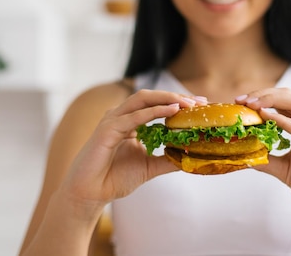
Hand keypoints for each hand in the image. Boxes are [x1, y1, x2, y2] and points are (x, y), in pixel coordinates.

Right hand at [59, 90, 204, 213]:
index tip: (200, 104)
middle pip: (151, 96)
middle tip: (199, 101)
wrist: (90, 194)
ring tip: (188, 103)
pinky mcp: (107, 130)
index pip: (156, 104)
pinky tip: (172, 111)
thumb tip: (191, 157)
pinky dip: (154, 111)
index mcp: (130, 121)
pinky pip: (134, 116)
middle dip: (176, 96)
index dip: (178, 102)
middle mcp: (121, 116)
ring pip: (143, 100)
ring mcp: (113, 120)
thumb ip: (168, 159)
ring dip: (167, 99)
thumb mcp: (149, 167)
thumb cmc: (114, 178)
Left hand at [236, 88, 290, 216]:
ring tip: (252, 105)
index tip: (239, 102)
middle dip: (263, 94)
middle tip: (241, 100)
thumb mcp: (284, 169)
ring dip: (272, 101)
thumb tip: (242, 156)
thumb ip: (266, 160)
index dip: (261, 98)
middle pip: (288, 96)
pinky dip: (284, 120)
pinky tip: (267, 116)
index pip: (282, 100)